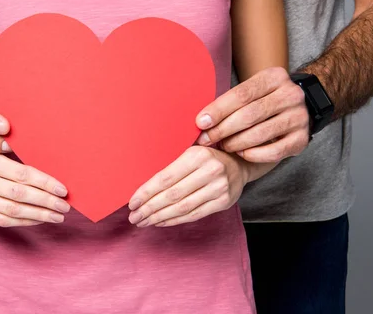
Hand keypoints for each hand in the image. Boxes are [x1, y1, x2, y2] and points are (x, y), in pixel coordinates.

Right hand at [0, 154, 70, 226]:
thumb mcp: (2, 157)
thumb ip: (22, 161)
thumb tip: (58, 168)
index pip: (23, 174)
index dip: (45, 183)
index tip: (63, 191)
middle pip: (20, 193)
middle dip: (46, 201)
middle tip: (64, 206)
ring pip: (13, 210)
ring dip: (39, 214)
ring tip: (57, 216)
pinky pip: (5, 221)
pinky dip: (26, 221)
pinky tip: (40, 220)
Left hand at [128, 146, 248, 226]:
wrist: (239, 164)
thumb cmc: (207, 157)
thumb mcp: (192, 150)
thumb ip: (172, 163)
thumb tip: (141, 184)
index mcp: (197, 155)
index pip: (165, 178)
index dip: (146, 192)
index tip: (132, 202)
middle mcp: (210, 171)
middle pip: (172, 195)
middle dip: (149, 208)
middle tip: (134, 217)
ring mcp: (218, 188)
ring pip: (182, 208)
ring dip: (159, 217)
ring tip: (144, 221)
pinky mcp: (223, 202)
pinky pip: (194, 215)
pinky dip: (174, 220)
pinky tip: (161, 221)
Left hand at [196, 67, 309, 162]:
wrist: (300, 108)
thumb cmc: (264, 100)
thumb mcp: (252, 91)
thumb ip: (230, 101)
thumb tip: (201, 120)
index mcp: (274, 77)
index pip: (241, 94)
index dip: (218, 110)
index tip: (200, 122)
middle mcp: (290, 95)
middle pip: (249, 115)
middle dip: (223, 129)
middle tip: (206, 139)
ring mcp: (299, 117)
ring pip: (260, 134)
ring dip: (236, 143)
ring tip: (223, 145)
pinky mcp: (302, 139)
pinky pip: (274, 151)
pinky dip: (254, 155)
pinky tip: (242, 153)